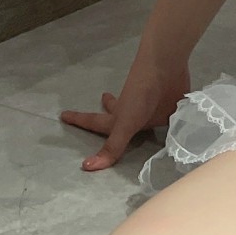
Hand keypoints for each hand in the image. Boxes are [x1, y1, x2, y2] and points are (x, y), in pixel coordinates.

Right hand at [59, 48, 191, 171]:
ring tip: (140, 115)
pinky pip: (166, 115)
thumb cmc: (140, 95)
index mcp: (119, 117)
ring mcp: (152, 108)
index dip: (79, 121)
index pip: (95, 122)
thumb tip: (87, 167)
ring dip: (139, 115)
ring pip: (142, 114)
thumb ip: (113, 147)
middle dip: (107, 109)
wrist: (166, 67)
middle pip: (117, 112)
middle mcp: (133, 112)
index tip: (63, 114)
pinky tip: (173, 122)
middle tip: (103, 100)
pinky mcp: (170, 105)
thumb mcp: (124, 124)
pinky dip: (166, 118)